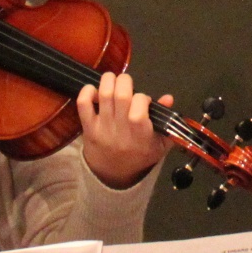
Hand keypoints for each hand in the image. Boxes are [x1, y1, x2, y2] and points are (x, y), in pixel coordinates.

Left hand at [77, 71, 172, 188]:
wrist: (113, 173)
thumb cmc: (140, 156)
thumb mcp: (160, 144)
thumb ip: (166, 122)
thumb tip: (168, 98)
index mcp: (140, 135)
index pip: (139, 109)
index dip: (142, 98)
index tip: (144, 101)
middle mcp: (121, 130)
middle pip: (121, 96)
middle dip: (125, 81)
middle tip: (127, 83)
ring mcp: (103, 127)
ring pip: (104, 95)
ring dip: (108, 80)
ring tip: (113, 79)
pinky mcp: (88, 126)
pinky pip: (83, 104)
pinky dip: (87, 91)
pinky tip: (95, 90)